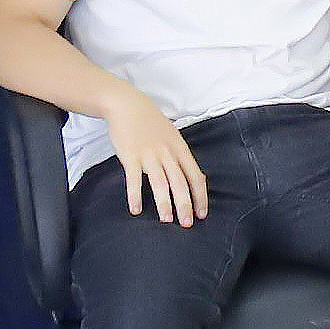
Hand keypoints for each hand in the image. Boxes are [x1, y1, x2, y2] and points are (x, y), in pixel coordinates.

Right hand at [99, 86, 205, 224]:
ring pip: (160, 182)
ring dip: (164, 203)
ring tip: (167, 220)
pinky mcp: (131, 156)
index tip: (202, 213)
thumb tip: (189, 176)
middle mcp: (167, 153)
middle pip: (180, 182)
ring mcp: (149, 155)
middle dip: (185, 205)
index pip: (195, 176)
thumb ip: (179, 155)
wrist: (127, 105)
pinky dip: (135, 195)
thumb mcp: (171, 135)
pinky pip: (134, 179)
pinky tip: (136, 209)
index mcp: (180, 149)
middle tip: (187, 223)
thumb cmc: (149, 122)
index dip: (200, 196)